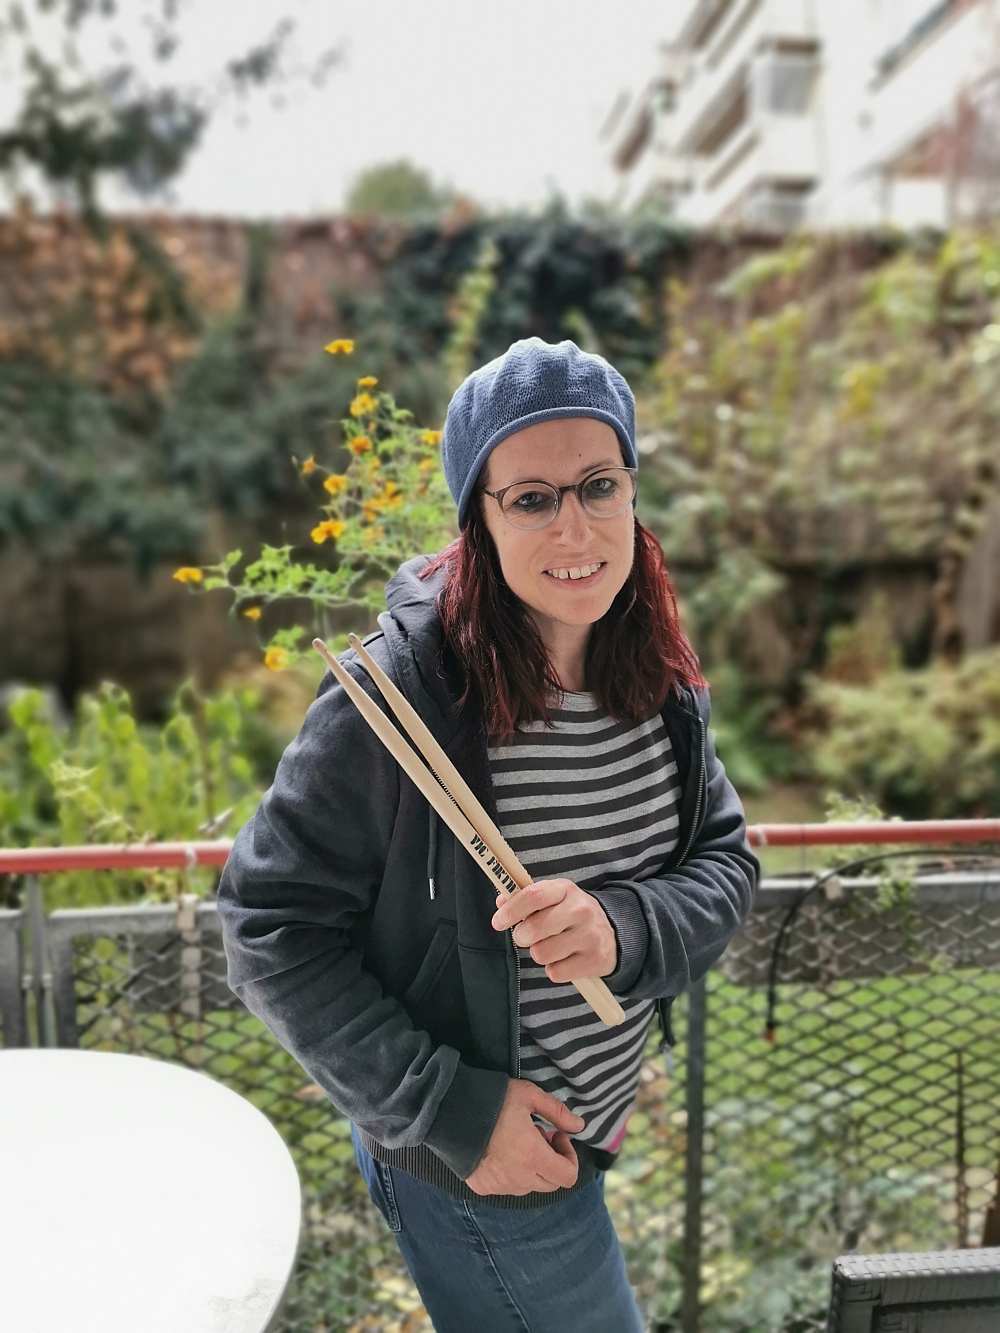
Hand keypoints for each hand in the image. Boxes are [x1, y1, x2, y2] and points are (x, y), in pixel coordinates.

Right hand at [465, 1080, 584, 1195]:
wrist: (450, 1110)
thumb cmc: (493, 1100)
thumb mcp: (528, 1095)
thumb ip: (557, 1112)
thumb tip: (579, 1126)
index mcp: (533, 1156)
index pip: (567, 1176)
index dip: (569, 1156)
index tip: (556, 1135)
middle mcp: (518, 1178)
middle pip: (550, 1183)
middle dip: (552, 1161)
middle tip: (540, 1137)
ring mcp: (499, 1185)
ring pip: (528, 1186)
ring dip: (532, 1169)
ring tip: (518, 1143)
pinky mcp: (482, 1187)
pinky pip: (506, 1187)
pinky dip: (511, 1174)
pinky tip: (500, 1151)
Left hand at [491, 879, 617, 982]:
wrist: (613, 934)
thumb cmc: (572, 915)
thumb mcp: (554, 899)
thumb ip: (525, 899)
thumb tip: (501, 903)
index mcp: (566, 890)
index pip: (534, 895)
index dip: (511, 910)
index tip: (498, 922)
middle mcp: (581, 910)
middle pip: (533, 929)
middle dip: (522, 937)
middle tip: (527, 936)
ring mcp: (589, 935)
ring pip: (541, 953)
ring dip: (539, 953)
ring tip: (551, 946)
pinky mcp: (594, 960)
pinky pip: (555, 973)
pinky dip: (554, 969)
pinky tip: (565, 959)